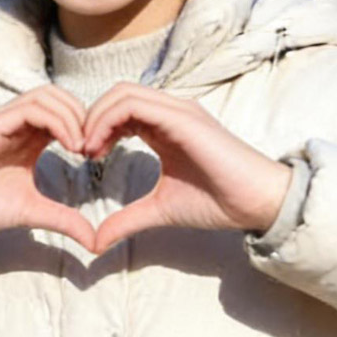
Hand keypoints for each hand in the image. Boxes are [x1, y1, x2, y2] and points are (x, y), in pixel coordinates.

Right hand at [0, 86, 95, 251]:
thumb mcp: (33, 212)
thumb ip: (64, 220)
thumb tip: (95, 242)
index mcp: (26, 136)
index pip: (63, 111)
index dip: (87, 126)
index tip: (99, 155)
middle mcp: (14, 122)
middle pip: (59, 95)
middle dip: (84, 116)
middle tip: (95, 147)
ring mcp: (0, 120)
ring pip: (46, 95)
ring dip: (72, 116)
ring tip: (82, 147)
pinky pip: (29, 109)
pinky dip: (56, 121)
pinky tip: (70, 146)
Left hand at [82, 84, 291, 251]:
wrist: (256, 203)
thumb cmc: (217, 202)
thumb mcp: (159, 210)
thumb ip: (127, 220)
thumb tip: (95, 242)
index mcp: (164, 128)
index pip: (119, 108)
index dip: (95, 127)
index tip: (85, 156)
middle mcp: (170, 113)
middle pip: (116, 94)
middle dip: (89, 118)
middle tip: (79, 151)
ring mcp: (178, 112)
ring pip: (122, 93)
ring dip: (95, 118)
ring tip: (86, 150)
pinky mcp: (184, 118)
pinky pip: (135, 105)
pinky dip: (108, 121)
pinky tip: (99, 149)